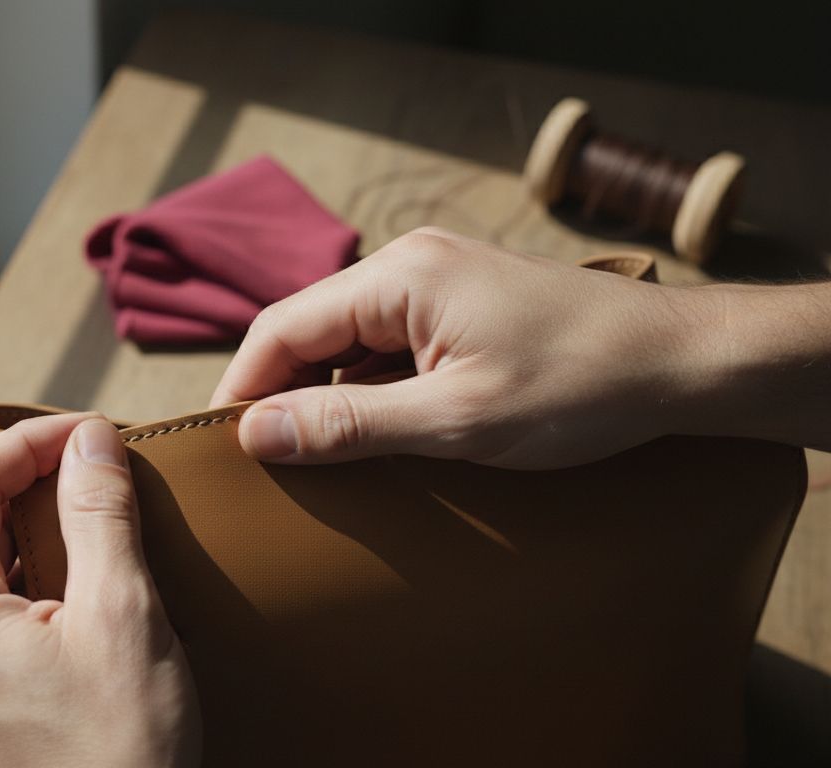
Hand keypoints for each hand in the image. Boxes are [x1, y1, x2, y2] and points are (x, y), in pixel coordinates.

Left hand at [0, 414, 200, 766]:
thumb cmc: (123, 754)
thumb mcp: (123, 617)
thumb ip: (99, 516)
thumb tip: (88, 443)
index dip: (26, 442)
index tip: (89, 434)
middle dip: (32, 483)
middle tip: (100, 469)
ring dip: (36, 530)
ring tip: (102, 518)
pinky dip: (34, 577)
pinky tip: (87, 579)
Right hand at [211, 227, 708, 468]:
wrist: (684, 361)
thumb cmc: (582, 385)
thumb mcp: (458, 420)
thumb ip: (351, 425)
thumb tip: (257, 433)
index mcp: (399, 276)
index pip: (281, 329)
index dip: (242, 390)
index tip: (218, 451)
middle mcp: (410, 264)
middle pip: (310, 330)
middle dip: (283, 395)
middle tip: (266, 466)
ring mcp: (439, 281)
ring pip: (349, 340)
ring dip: (329, 395)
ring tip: (318, 460)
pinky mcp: (464, 304)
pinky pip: (390, 344)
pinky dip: (372, 389)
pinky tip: (379, 436)